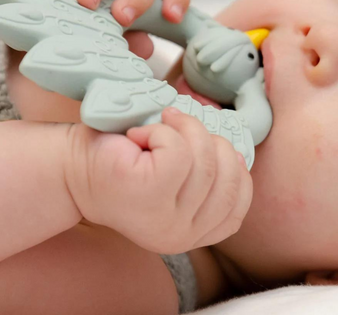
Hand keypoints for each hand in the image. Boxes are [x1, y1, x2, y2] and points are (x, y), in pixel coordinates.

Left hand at [63, 108, 252, 253]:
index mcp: (191, 234)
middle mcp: (182, 236)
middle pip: (228, 178)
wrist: (75, 168)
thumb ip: (208, 178)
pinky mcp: (149, 194)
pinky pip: (179, 151)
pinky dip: (163, 130)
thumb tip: (237, 155)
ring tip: (157, 127)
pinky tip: (140, 135)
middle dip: (211, 141)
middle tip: (181, 127)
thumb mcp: (177, 181)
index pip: (238, 209)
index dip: (237, 172)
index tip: (219, 148)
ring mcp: (166, 220)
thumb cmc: (130, 163)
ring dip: (184, 128)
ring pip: (206, 159)